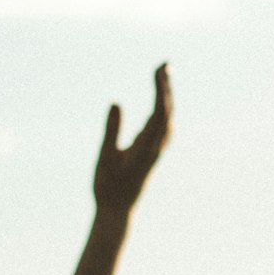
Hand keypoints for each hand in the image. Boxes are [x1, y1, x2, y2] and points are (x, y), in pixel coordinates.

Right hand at [93, 63, 171, 214]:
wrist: (117, 211)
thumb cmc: (108, 187)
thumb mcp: (105, 158)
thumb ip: (112, 130)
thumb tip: (117, 102)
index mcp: (147, 147)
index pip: (160, 112)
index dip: (162, 89)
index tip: (160, 69)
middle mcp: (156, 147)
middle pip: (167, 111)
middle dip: (166, 86)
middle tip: (164, 63)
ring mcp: (156, 149)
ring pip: (166, 117)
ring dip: (165, 95)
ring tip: (162, 73)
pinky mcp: (151, 151)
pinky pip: (161, 124)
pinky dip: (161, 107)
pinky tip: (159, 98)